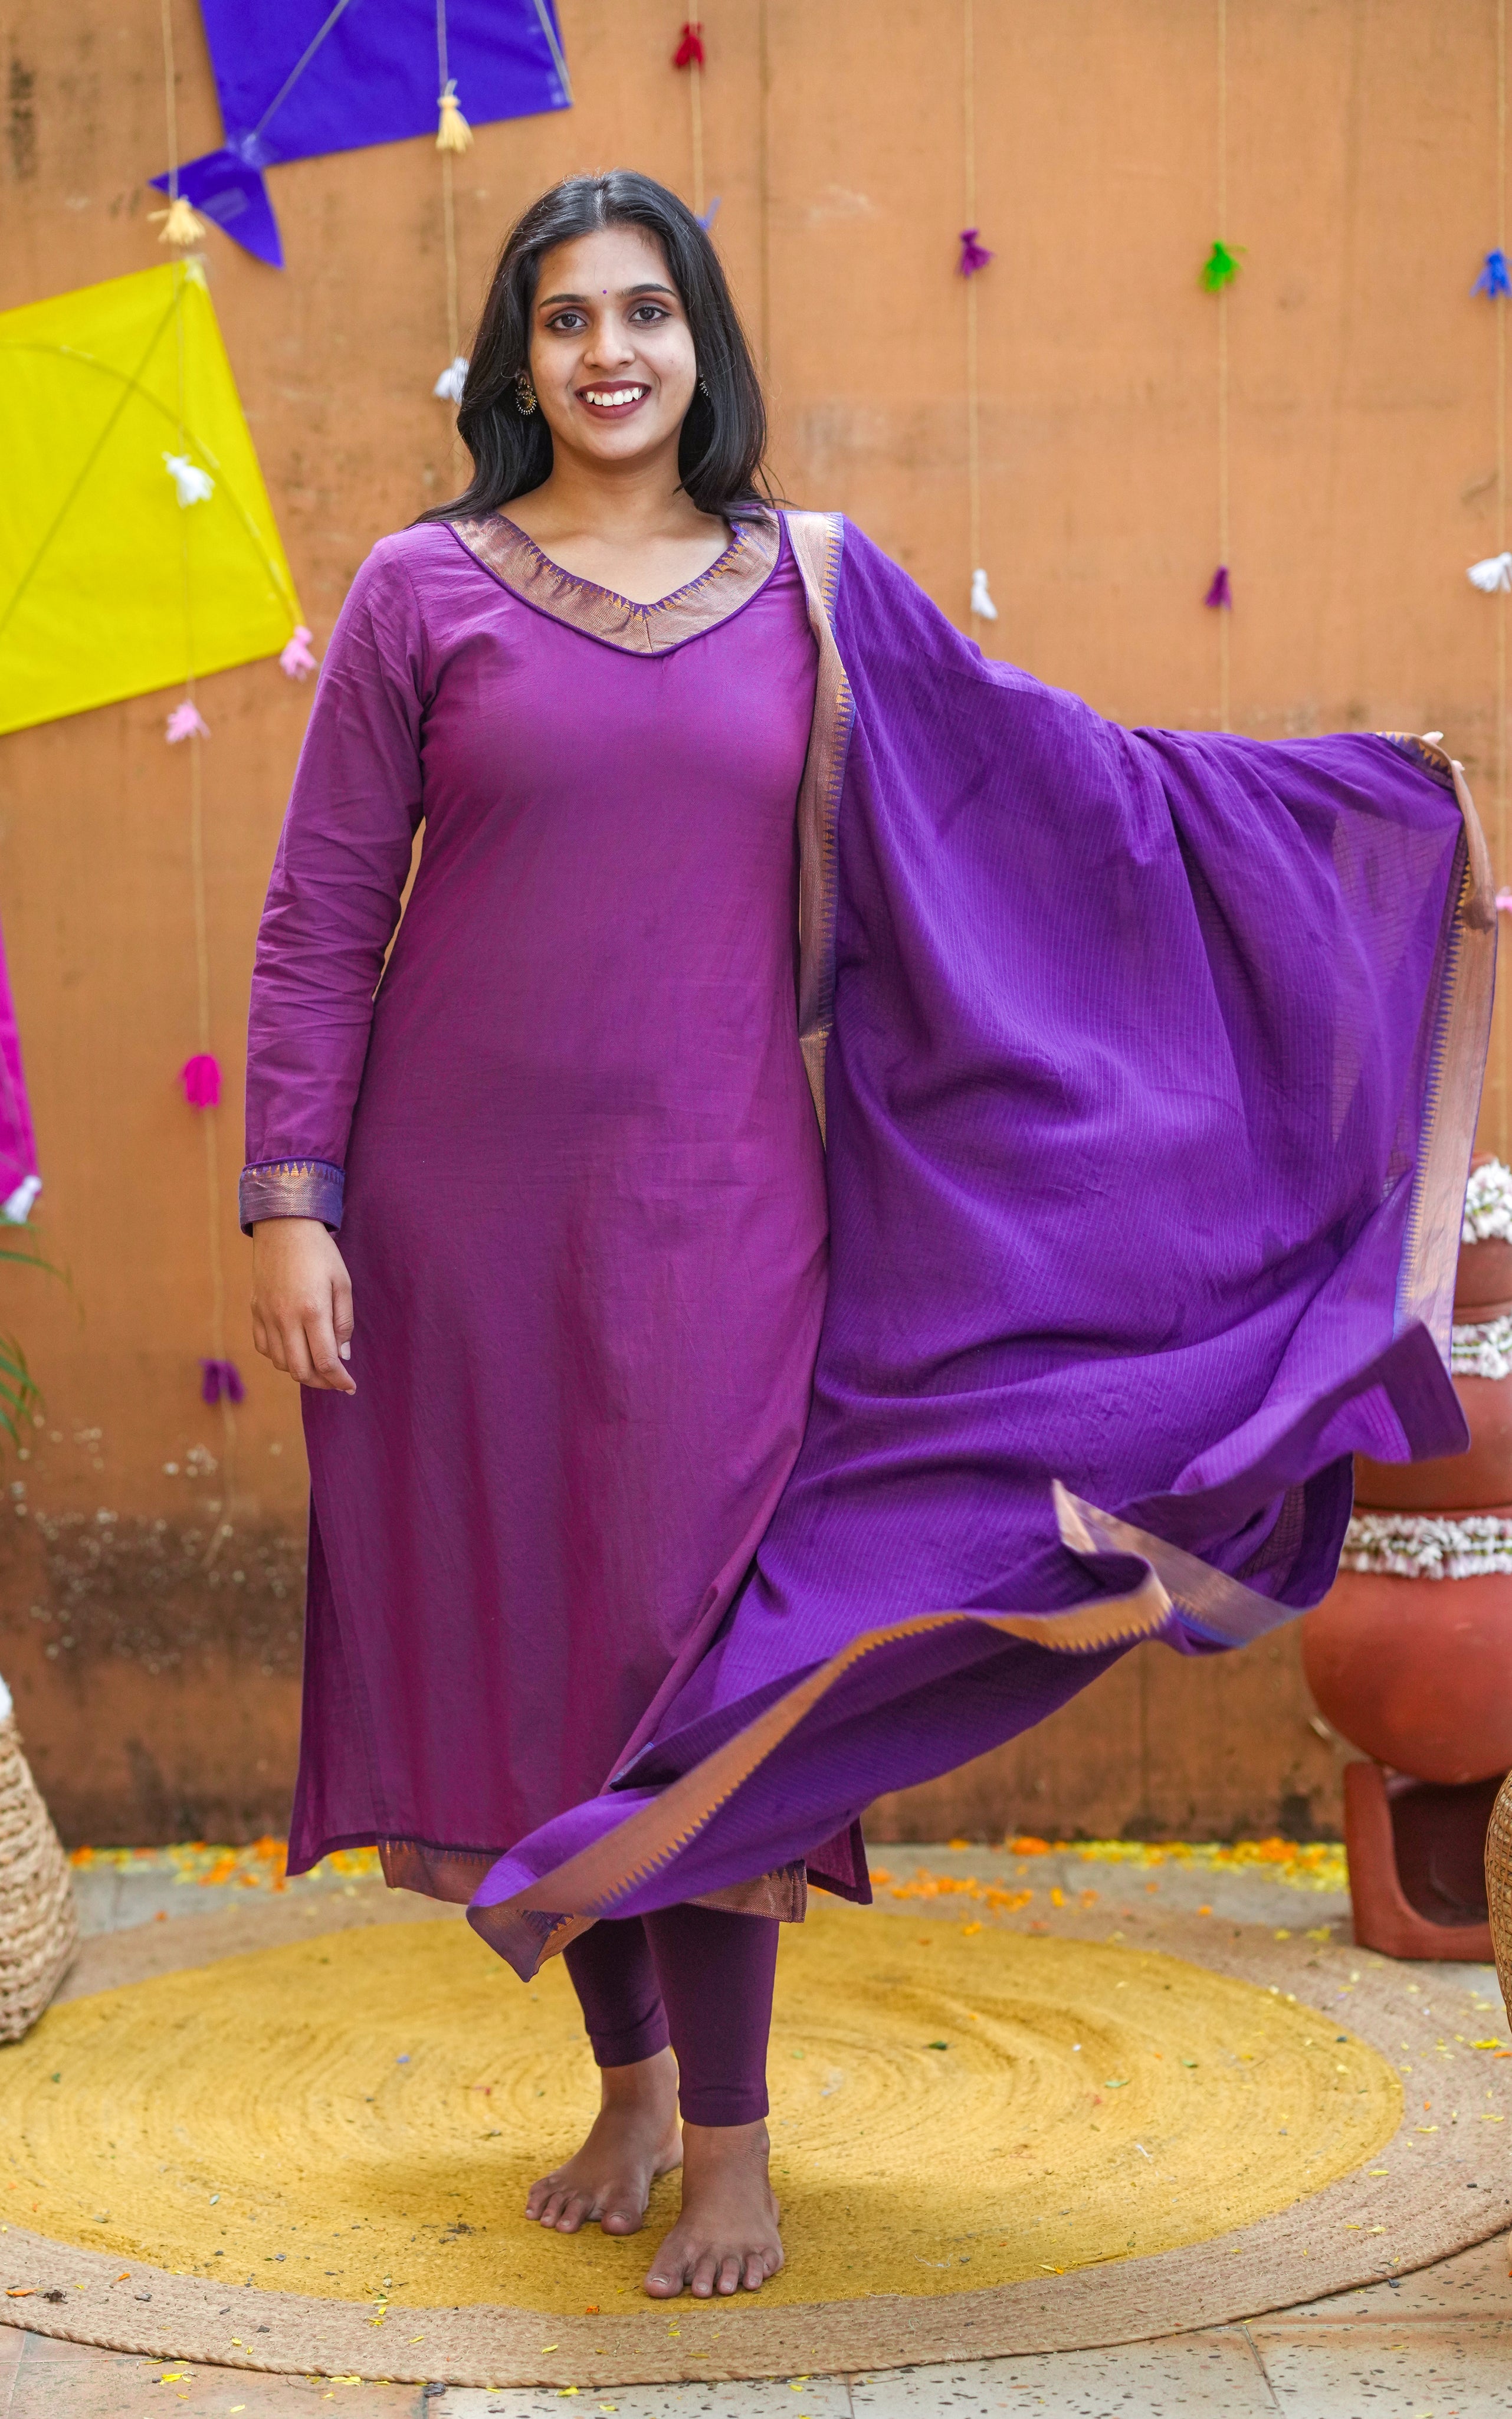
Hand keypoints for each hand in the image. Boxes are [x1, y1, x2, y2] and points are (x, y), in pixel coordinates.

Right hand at [250, 1218, 355, 1392]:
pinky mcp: (255, 1311)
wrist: (283, 1226)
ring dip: (301, 1371)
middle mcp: (285, 1317)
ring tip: (318, 1365)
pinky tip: (295, 1349)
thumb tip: (342, 1356)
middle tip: (336, 1381)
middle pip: (300, 1370)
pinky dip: (280, 1357)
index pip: (325, 1361)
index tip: (350, 1386)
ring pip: (280, 1363)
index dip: (339, 1380)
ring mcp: (266, 1315)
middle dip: (321, 1382)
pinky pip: (264, 1347)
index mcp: (312, 1310)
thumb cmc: (320, 1252)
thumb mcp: (342, 1283)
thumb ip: (343, 1323)